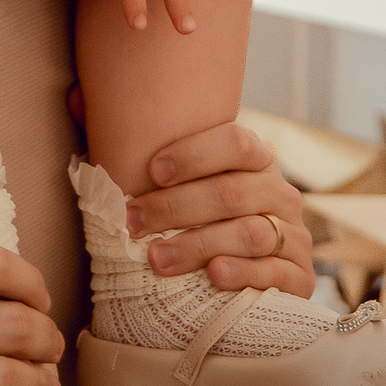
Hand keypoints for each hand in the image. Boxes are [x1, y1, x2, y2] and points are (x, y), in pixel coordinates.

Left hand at [125, 120, 312, 297]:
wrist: (254, 274)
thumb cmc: (206, 219)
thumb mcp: (194, 184)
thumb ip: (154, 157)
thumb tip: (83, 107)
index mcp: (258, 159)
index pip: (236, 142)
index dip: (195, 153)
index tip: (153, 170)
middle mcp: (280, 192)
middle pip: (231, 192)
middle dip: (176, 207)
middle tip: (134, 222)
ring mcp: (295, 235)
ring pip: (249, 233)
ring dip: (198, 245)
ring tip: (157, 258)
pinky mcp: (301, 277)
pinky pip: (274, 272)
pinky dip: (242, 272)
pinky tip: (213, 275)